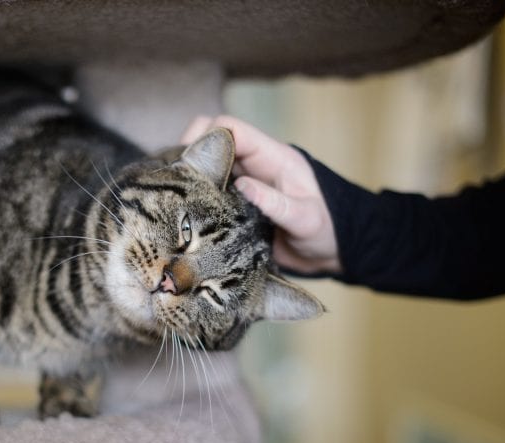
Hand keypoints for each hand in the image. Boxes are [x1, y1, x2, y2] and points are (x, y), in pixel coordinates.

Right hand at [182, 115, 341, 273]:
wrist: (330, 252)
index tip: (187, 162)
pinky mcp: (234, 203)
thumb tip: (244, 185)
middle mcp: (252, 165)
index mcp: (271, 157)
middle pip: (210, 140)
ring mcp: (241, 183)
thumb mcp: (306, 219)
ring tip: (173, 196)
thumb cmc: (325, 230)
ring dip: (188, 175)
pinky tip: (183, 210)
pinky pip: (208, 189)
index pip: (231, 127)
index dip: (206, 136)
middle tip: (174, 183)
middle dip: (189, 155)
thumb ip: (276, 203)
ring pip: (205, 164)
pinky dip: (193, 194)